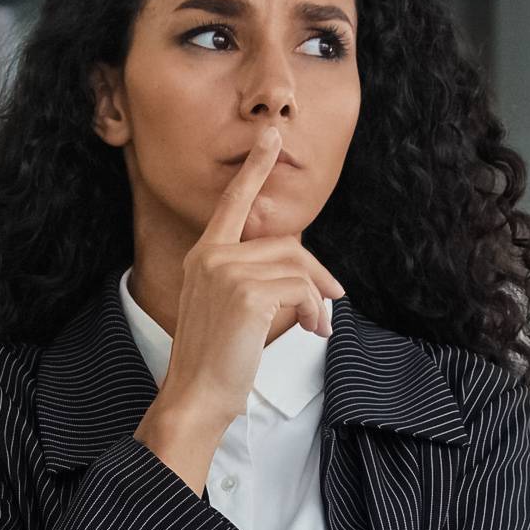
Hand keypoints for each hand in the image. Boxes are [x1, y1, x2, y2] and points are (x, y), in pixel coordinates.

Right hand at [135, 126, 345, 486]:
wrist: (196, 393)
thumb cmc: (216, 358)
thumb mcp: (231, 308)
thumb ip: (254, 277)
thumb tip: (303, 271)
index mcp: (204, 254)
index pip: (233, 202)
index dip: (255, 167)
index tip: (271, 136)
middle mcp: (212, 255)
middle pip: (286, 243)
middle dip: (316, 273)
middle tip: (333, 300)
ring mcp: (227, 272)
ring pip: (297, 266)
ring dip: (318, 299)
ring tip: (318, 326)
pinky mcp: (247, 293)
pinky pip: (302, 289)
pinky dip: (316, 311)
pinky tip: (312, 331)